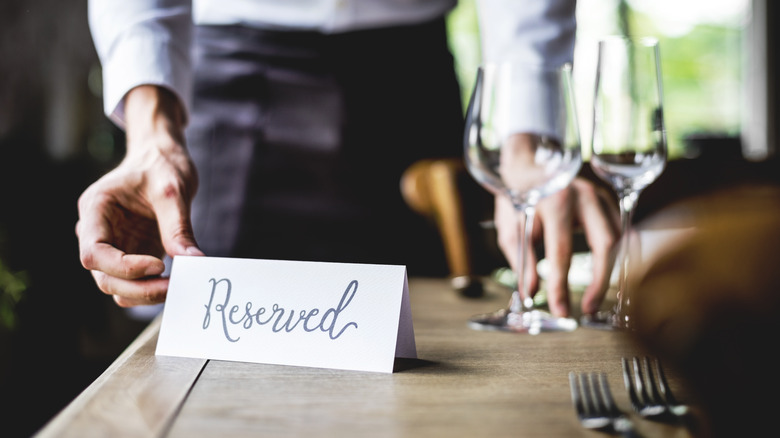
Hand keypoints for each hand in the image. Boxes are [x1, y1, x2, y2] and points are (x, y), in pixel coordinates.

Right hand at [76, 86, 203, 306]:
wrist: (162, 158)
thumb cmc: (162, 165)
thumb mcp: (173, 191)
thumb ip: (178, 227)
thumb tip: (194, 261)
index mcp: (96, 210)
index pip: (94, 253)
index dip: (123, 267)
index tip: (158, 265)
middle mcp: (97, 232)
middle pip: (103, 276)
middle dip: (138, 287)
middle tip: (174, 287)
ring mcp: (113, 246)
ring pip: (116, 286)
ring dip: (144, 294)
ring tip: (178, 287)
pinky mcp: (131, 254)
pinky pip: (134, 283)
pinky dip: (151, 290)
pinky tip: (176, 284)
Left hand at [494, 177, 619, 316]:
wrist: (528, 164)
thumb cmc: (517, 199)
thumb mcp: (510, 229)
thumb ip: (521, 262)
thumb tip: (530, 295)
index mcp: (554, 202)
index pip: (562, 252)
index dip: (562, 285)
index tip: (560, 309)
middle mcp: (582, 196)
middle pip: (605, 244)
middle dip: (600, 281)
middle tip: (589, 308)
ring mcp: (599, 195)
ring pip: (619, 237)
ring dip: (612, 270)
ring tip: (597, 295)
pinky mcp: (606, 198)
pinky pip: (621, 229)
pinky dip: (619, 254)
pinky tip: (610, 273)